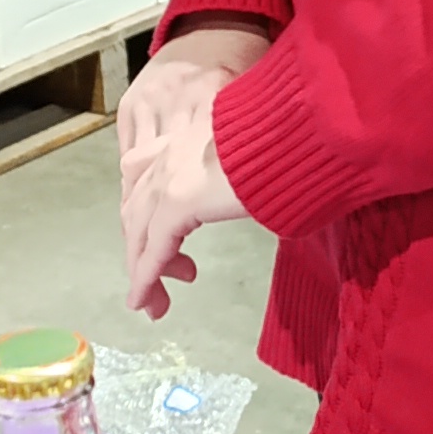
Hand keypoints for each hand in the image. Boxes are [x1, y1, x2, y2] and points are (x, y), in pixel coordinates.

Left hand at [120, 25, 266, 319]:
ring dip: (143, 273)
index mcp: (183, 142)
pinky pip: (153, 250)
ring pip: (140, 236)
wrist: (294, 129)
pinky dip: (145, 278)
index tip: (171, 250)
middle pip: (138, 214)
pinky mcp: (177, 203)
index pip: (148, 188)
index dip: (150, 223)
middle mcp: (168, 158)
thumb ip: (235, 170)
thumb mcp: (252, 154)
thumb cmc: (286, 140)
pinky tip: (144, 300)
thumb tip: (245, 187)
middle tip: (154, 285)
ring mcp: (169, 179)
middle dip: (142, 253)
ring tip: (152, 304)